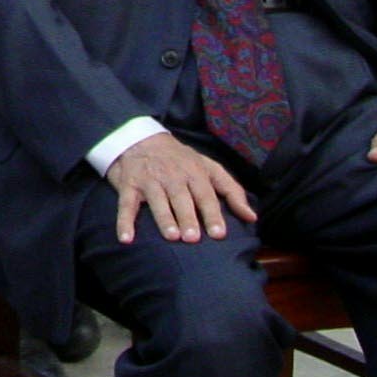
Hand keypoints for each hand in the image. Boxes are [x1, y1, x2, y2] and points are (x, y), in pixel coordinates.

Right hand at [106, 130, 257, 243]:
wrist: (139, 138)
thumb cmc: (180, 159)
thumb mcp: (208, 168)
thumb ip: (232, 191)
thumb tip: (252, 218)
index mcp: (194, 172)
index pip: (205, 195)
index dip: (212, 214)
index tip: (218, 233)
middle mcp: (171, 176)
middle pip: (181, 198)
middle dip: (187, 217)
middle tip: (192, 237)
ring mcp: (149, 180)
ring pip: (157, 200)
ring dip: (163, 218)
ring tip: (171, 236)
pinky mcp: (128, 185)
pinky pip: (126, 204)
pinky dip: (124, 221)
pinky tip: (126, 238)